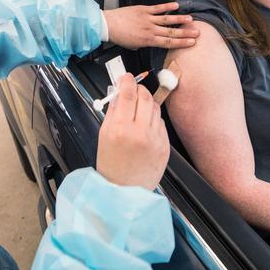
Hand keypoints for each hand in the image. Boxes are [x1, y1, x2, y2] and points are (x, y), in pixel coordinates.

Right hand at [96, 73, 169, 190]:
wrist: (124, 191)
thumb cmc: (111, 164)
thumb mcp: (104, 135)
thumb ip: (112, 112)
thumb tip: (119, 93)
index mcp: (120, 128)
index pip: (128, 94)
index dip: (127, 81)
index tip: (126, 77)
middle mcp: (139, 132)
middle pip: (145, 97)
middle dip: (139, 89)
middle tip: (133, 90)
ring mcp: (155, 139)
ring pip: (155, 108)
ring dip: (147, 104)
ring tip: (138, 111)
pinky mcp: (165, 146)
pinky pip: (161, 123)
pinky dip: (153, 120)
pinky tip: (145, 127)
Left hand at [103, 3, 198, 48]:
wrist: (108, 25)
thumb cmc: (119, 36)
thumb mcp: (133, 46)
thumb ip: (144, 44)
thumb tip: (150, 42)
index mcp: (148, 41)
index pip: (168, 42)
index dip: (181, 43)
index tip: (191, 43)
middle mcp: (150, 30)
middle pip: (172, 32)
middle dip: (186, 33)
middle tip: (197, 33)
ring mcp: (147, 19)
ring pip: (167, 20)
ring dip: (180, 20)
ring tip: (191, 19)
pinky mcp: (143, 10)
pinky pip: (158, 8)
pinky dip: (167, 6)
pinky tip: (176, 5)